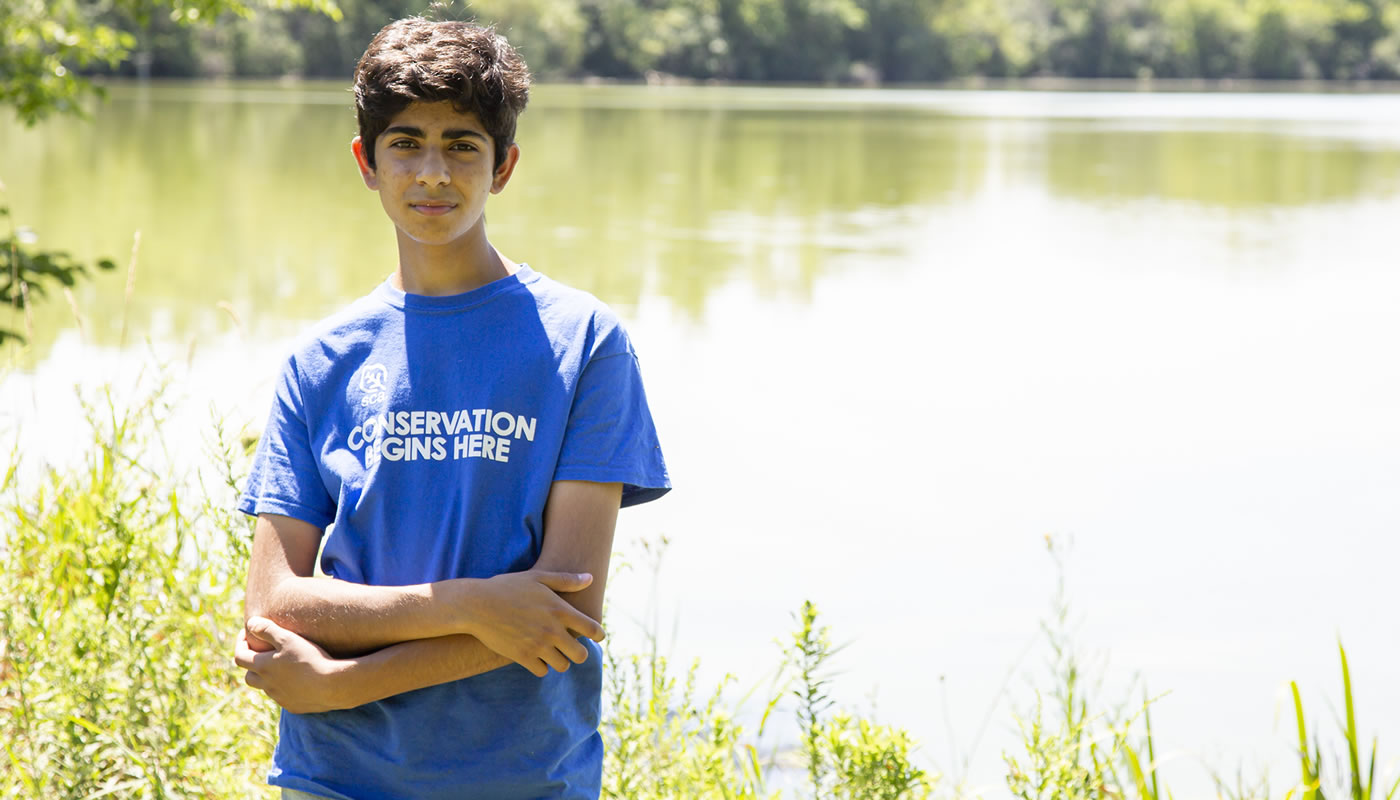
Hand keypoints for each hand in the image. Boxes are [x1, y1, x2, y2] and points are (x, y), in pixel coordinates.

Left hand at [234, 617, 349, 713]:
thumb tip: (251, 623)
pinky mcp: (294, 706)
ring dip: (270, 677)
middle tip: (264, 653)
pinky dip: (286, 688)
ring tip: (285, 666)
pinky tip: (300, 680)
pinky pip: (284, 697)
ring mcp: (280, 698)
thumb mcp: (288, 639)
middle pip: (249, 676)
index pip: (240, 657)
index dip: (241, 644)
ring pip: (267, 687)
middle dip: (252, 664)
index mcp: (263, 667)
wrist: (333, 686)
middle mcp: (267, 685)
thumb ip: (267, 630)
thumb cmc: (309, 659)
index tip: (249, 634)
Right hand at [459, 570, 604, 677]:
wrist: (476, 605)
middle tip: (572, 649)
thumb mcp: (537, 577)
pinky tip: (536, 657)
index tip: (597, 637)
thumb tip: (589, 578)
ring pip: (562, 666)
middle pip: (581, 655)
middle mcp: (552, 630)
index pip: (592, 629)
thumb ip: (565, 580)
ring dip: (560, 661)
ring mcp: (537, 645)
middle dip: (579, 653)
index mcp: (560, 609)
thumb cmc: (507, 587)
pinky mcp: (522, 657)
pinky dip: (541, 666)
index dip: (598, 635)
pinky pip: (542, 671)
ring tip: (553, 653)